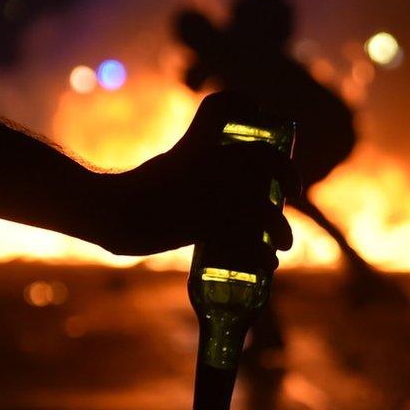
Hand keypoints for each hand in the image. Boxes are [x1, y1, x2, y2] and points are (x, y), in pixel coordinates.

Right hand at [93, 92, 299, 263]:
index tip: (293, 189)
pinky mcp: (205, 223)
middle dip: (283, 207)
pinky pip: (246, 241)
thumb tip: (238, 151)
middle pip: (269, 186)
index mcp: (215, 147)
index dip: (286, 169)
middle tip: (284, 226)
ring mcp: (213, 194)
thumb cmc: (149, 186)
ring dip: (280, 232)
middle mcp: (219, 166)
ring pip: (263, 214)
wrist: (117, 208)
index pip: (265, 153)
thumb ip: (207, 144)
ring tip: (282, 247)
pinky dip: (261, 256)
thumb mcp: (183, 155)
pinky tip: (267, 265)